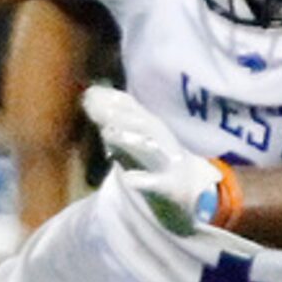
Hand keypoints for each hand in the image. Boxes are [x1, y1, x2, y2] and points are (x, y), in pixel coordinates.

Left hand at [83, 85, 222, 236]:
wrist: (192, 187)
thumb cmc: (156, 159)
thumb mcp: (136, 134)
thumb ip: (115, 119)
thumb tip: (89, 96)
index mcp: (151, 127)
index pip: (132, 109)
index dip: (111, 100)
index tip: (89, 93)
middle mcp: (160, 139)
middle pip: (140, 123)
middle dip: (118, 114)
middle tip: (94, 107)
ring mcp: (165, 162)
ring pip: (149, 148)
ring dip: (129, 139)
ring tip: (107, 133)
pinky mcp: (169, 185)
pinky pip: (156, 183)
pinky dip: (143, 181)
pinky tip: (128, 179)